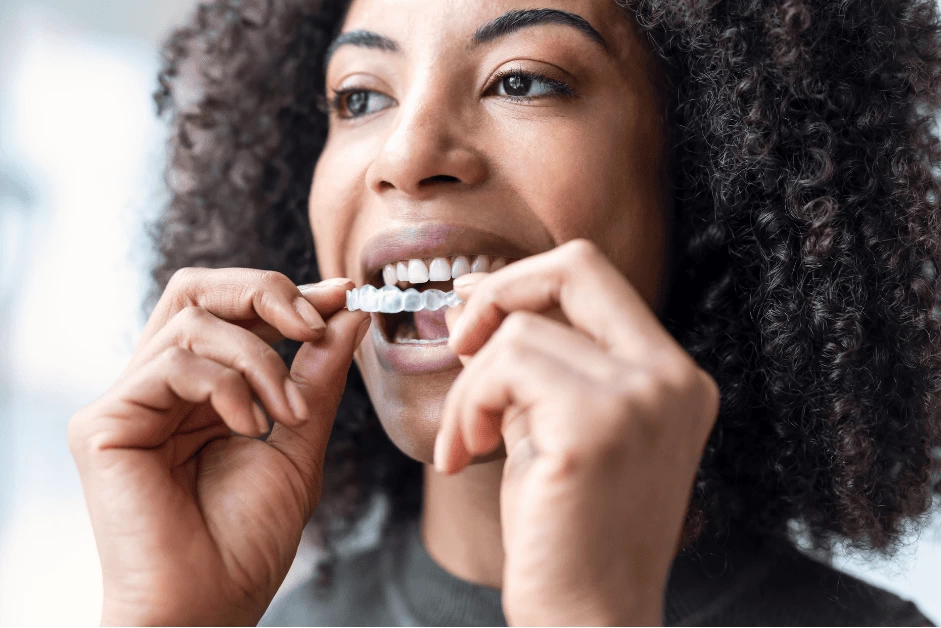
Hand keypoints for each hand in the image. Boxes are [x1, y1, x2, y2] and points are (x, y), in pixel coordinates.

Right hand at [68, 268, 369, 624]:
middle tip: (312, 322)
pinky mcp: (104, 423)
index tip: (342, 295)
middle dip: (264, 292)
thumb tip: (347, 312)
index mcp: (200, 389)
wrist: (211, 603)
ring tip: (288, 412)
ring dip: (259, 358)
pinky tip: (250, 427)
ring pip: (192, 320)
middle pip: (197, 290)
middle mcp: (160, 387)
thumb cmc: (248, 537)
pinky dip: (226, 386)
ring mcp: (129, 402)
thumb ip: (317, 374)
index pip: (231, 311)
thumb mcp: (299, 439)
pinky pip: (173, 364)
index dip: (284, 294)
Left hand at [435, 240, 719, 625]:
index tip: (475, 314)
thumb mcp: (561, 428)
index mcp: (672, 376)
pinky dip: (467, 406)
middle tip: (458, 341)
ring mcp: (642, 399)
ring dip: (469, 385)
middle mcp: (671, 378)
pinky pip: (503, 369)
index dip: (526, 280)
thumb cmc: (567, 532)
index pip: (596, 277)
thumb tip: (475, 300)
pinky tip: (464, 453)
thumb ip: (537, 363)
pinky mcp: (596, 427)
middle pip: (576, 265)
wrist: (589, 621)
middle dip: (499, 290)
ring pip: (519, 331)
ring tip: (466, 440)